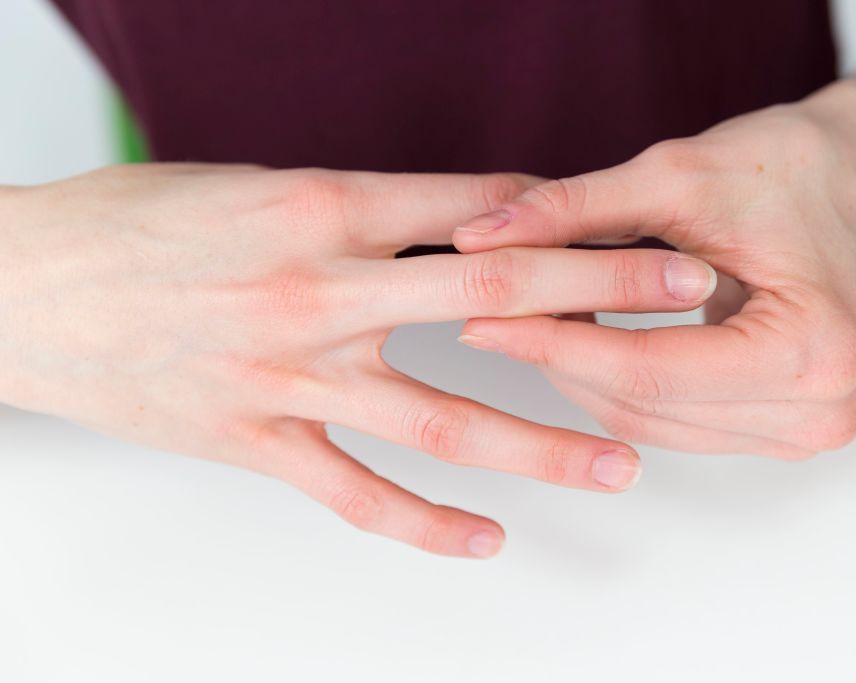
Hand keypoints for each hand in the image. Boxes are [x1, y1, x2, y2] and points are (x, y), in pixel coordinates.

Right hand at [0, 164, 711, 555]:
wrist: (26, 285)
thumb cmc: (141, 225)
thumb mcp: (260, 186)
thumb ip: (365, 207)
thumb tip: (464, 219)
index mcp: (323, 207)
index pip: (477, 207)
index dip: (570, 215)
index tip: (639, 224)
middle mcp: (319, 290)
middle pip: (491, 294)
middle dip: (600, 294)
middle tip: (686, 298)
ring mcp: (290, 373)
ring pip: (441, 417)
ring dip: (540, 443)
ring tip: (620, 465)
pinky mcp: (254, 441)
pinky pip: (355, 495)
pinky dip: (424, 525)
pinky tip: (487, 542)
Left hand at [453, 86, 855, 458]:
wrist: (841, 176)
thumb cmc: (777, 167)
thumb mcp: (672, 176)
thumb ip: (573, 211)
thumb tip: (474, 240)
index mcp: (813, 348)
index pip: (648, 370)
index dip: (552, 345)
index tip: (476, 318)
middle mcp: (821, 408)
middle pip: (644, 405)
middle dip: (558, 360)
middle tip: (488, 313)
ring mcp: (804, 429)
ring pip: (646, 423)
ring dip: (579, 375)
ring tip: (530, 317)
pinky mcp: (779, 429)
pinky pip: (667, 421)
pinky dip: (613, 382)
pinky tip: (578, 336)